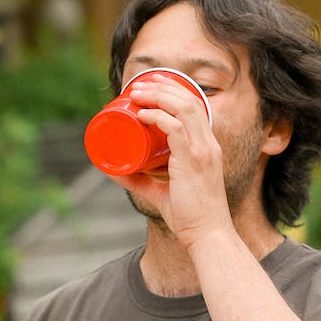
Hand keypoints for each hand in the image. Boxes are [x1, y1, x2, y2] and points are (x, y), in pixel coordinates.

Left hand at [123, 76, 230, 244]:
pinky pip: (175, 127)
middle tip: (138, 85)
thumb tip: (112, 171)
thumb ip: (139, 181)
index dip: (172, 92)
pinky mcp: (194, 160)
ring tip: (137, 93)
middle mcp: (208, 144)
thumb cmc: (189, 217)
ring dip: (158, 94)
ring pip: (184, 107)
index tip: (148, 89)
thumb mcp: (160, 193)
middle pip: (189, 99)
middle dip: (163, 86)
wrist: (208, 235)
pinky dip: (158, 116)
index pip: (194, 107)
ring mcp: (203, 150)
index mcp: (206, 147)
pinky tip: (142, 114)